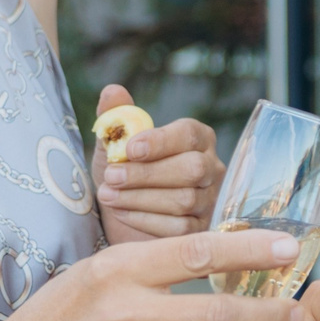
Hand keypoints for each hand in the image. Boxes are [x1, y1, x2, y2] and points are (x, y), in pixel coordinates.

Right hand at [0, 228, 307, 320]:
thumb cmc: (70, 308)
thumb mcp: (105, 267)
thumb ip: (160, 260)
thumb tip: (232, 250)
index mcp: (119, 270)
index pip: (197, 253)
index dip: (249, 251)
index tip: (286, 249)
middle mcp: (128, 315)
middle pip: (219, 314)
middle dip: (268, 312)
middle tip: (295, 307)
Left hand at [91, 85, 222, 243]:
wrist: (122, 212)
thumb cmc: (125, 171)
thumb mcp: (116, 144)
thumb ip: (116, 116)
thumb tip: (113, 92)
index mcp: (198, 139)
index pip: (189, 135)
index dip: (161, 141)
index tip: (129, 148)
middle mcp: (212, 167)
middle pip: (192, 169)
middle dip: (147, 174)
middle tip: (111, 176)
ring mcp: (210, 200)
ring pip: (184, 200)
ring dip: (139, 198)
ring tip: (107, 194)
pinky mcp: (200, 229)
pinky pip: (178, 227)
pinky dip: (144, 219)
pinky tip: (121, 212)